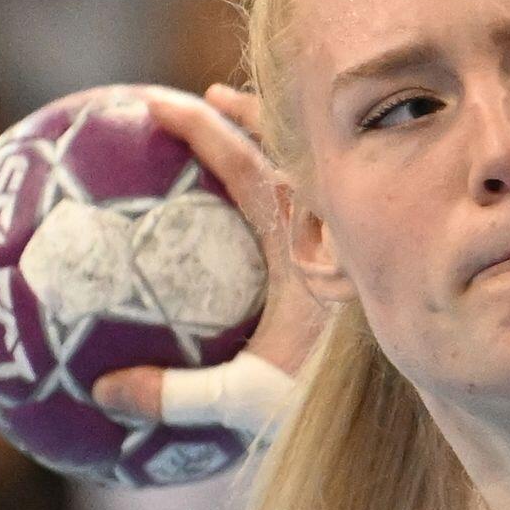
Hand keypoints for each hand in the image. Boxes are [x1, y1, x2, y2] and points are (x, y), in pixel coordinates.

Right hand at [91, 84, 328, 436]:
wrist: (403, 411)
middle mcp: (329, 236)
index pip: (250, 166)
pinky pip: (316, 216)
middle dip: (244, 119)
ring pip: (309, 175)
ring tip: (230, 121)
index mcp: (304, 247)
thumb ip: (181, 395)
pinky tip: (258, 208)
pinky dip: (289, 191)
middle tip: (203, 98)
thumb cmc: (329, 402)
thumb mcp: (251, 398)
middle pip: (287, 153)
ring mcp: (342, 248)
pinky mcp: (347, 271)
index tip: (162, 104)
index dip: (205, 130)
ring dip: (272, 145)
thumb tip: (106, 393)